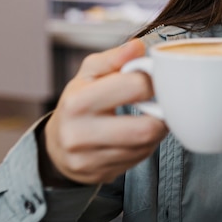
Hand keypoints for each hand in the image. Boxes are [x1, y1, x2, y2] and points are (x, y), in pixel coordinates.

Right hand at [41, 39, 168, 184]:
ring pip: (146, 146)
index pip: (135, 88)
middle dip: (163, 114)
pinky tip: (139, 133)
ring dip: (157, 130)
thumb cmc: (79, 101)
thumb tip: (138, 47)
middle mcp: (80, 134)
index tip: (159, 78)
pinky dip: (147, 144)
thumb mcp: (89, 73)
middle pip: (146, 128)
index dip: (155, 80)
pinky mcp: (100, 174)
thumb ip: (114, 58)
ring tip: (152, 116)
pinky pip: (139, 159)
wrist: (56, 144)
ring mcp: (89, 159)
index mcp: (78, 101)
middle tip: (165, 102)